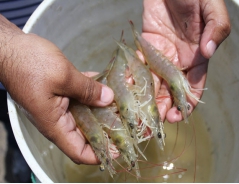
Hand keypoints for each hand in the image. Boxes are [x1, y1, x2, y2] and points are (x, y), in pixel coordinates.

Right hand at [0, 15, 113, 163]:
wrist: (10, 48)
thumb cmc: (29, 64)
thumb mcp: (63, 76)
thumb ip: (87, 90)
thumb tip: (109, 99)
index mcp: (55, 124)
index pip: (80, 152)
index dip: (101, 153)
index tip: (121, 147)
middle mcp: (59, 120)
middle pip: (88, 133)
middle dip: (109, 127)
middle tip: (130, 119)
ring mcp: (61, 106)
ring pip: (87, 114)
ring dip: (105, 107)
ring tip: (125, 99)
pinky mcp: (62, 93)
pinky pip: (82, 97)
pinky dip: (95, 92)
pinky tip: (110, 83)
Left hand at [142, 0, 229, 122]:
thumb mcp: (211, 7)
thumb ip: (216, 29)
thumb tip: (208, 53)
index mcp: (196, 57)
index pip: (193, 87)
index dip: (187, 104)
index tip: (178, 116)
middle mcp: (178, 61)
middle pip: (170, 91)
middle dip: (162, 109)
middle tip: (151, 123)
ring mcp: (160, 56)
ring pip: (153, 84)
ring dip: (146, 101)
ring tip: (137, 116)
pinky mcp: (145, 48)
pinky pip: (138, 67)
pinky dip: (132, 80)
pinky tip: (126, 93)